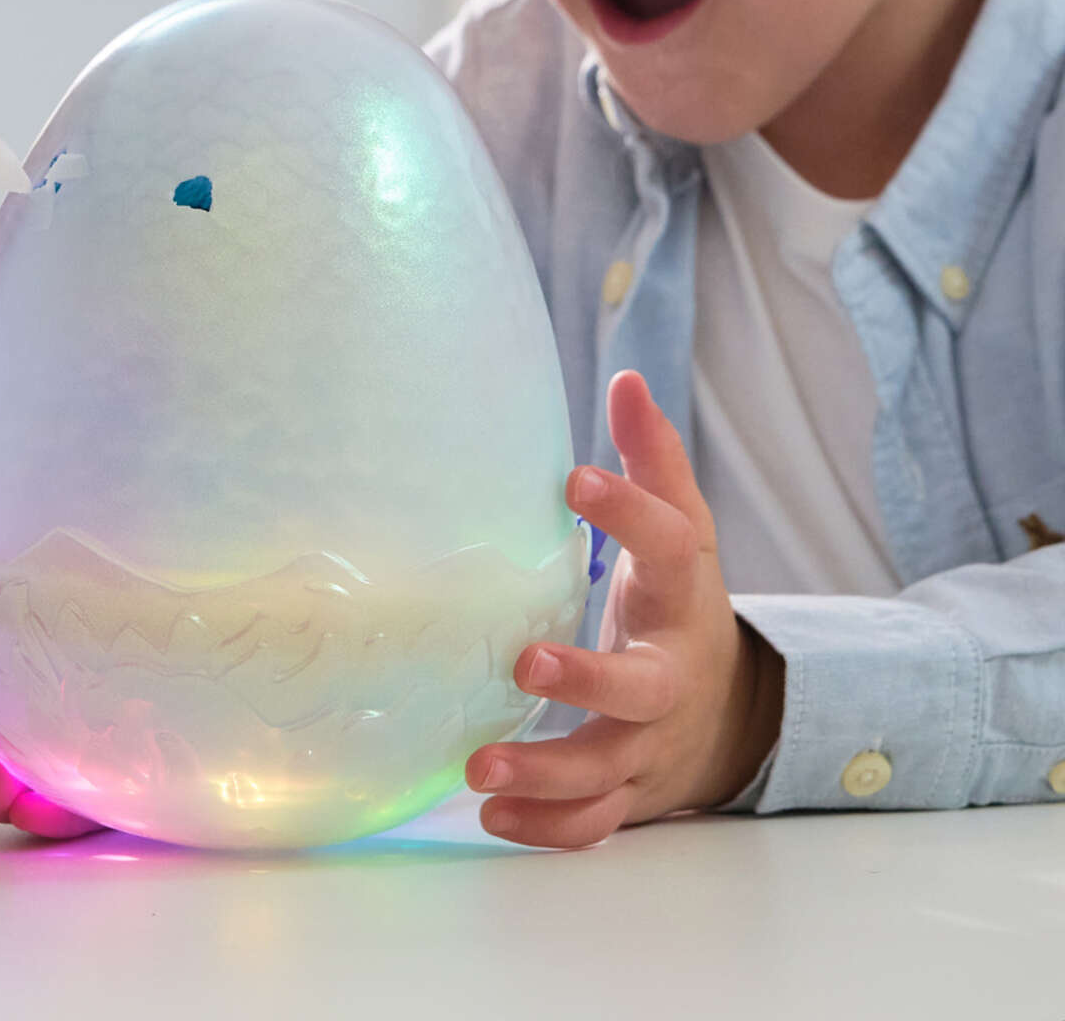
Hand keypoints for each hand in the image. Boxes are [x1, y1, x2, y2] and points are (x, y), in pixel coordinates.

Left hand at [464, 369, 784, 847]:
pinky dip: (546, 827)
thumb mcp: (681, 530)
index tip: (571, 481)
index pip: (665, 546)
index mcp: (682, 596)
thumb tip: (627, 378)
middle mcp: (670, 677)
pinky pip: (593, 822)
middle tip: (522, 663)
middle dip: (587, 680)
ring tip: (477, 768)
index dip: (626, 510)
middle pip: (640, 688)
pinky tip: (490, 814)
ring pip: (607, 771)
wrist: (728, 710)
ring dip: (545, 775)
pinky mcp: (631, 792)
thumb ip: (654, 460)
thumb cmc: (680, 602)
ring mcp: (651, 744)